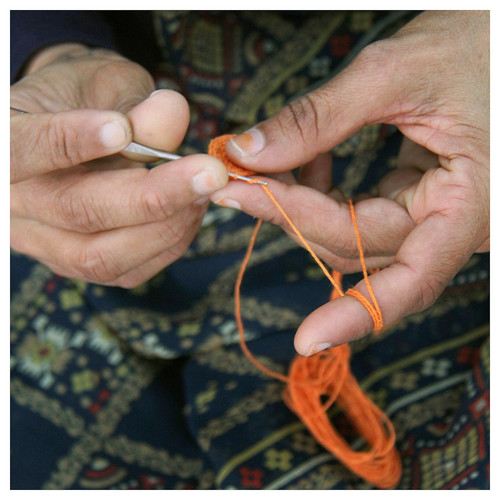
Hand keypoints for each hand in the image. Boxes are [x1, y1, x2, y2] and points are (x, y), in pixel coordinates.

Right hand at [11, 44, 227, 286]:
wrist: (77, 133)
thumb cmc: (88, 102)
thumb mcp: (104, 85)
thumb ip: (133, 103)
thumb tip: (173, 112)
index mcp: (5, 145)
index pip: (24, 150)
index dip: (71, 141)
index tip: (121, 129)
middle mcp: (15, 205)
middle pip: (76, 212)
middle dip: (153, 196)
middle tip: (210, 172)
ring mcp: (46, 244)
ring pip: (100, 255)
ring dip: (166, 226)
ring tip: (205, 190)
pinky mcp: (80, 265)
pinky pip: (127, 270)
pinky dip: (169, 244)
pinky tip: (192, 212)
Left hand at [211, 11, 488, 354]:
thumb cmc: (478, 41)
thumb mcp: (393, 73)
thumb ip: (317, 118)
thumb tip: (248, 152)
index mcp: (471, 205)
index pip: (412, 279)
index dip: (359, 314)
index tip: (305, 339)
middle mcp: (455, 222)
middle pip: (359, 247)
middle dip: (293, 216)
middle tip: (235, 187)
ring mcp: (434, 212)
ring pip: (351, 235)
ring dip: (301, 205)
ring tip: (261, 167)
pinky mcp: (416, 198)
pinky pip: (357, 213)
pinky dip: (322, 192)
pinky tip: (305, 160)